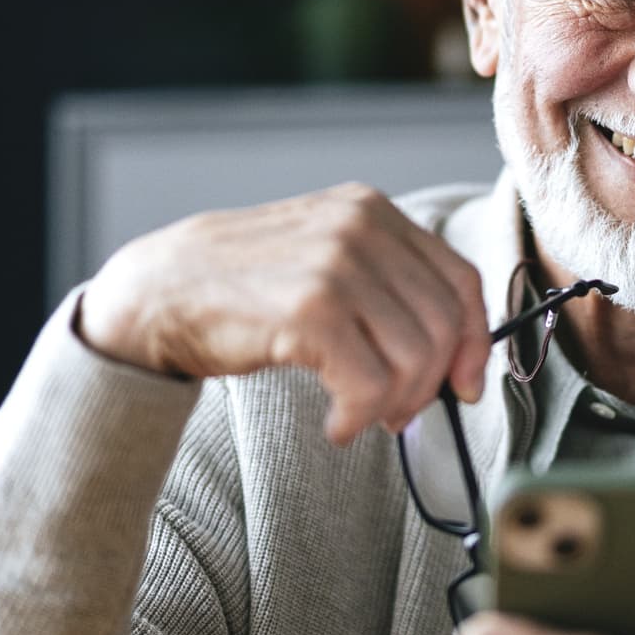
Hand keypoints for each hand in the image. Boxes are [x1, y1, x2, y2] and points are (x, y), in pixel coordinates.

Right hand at [76, 183, 490, 441]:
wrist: (159, 293)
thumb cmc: (246, 288)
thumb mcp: (326, 258)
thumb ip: (387, 285)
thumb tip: (455, 353)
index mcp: (373, 210)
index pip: (461, 279)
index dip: (475, 341)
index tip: (466, 384)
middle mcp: (361, 227)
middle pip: (444, 324)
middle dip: (431, 384)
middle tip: (398, 414)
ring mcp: (335, 265)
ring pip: (415, 358)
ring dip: (394, 405)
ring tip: (361, 418)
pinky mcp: (308, 310)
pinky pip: (370, 383)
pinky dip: (360, 417)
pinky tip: (336, 424)